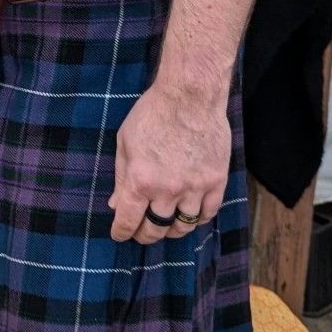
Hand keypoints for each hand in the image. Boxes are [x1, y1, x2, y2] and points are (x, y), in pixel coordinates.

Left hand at [108, 78, 229, 244]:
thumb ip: (121, 176)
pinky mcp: (216, 181)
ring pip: (183, 226)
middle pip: (156, 229)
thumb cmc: (152, 113)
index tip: (120, 234)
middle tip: (142, 233)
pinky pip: (207, 214)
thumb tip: (115, 204)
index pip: (128, 220)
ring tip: (166, 226)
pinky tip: (190, 215)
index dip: (121, 232)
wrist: (190, 96)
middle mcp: (166, 190)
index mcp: (139, 180)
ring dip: (171, 230)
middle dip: (145, 235)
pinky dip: (197, 219)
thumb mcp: (124, 142)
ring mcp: (194, 188)